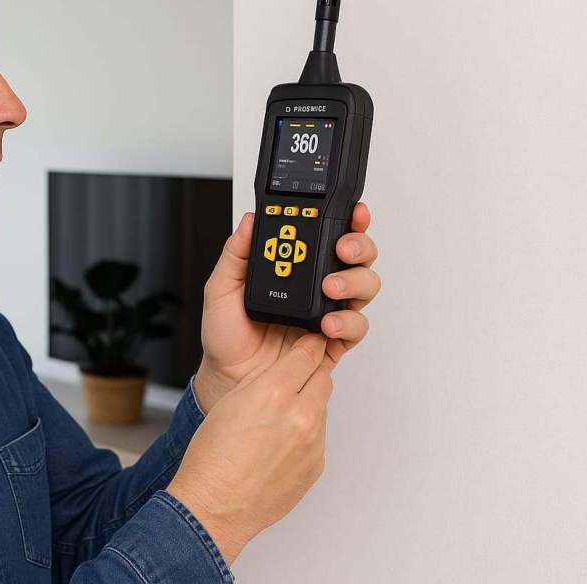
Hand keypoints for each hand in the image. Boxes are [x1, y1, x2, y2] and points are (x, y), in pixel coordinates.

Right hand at [167, 332, 333, 566]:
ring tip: (276, 420)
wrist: (216, 506)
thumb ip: (263, 382)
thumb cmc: (212, 458)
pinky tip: (279, 444)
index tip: (307, 343)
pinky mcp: (315, 465)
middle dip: (309, 374)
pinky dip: (304, 434)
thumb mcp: (231, 402)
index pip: (307, 354)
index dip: (306, 346)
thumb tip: (283, 372)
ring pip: (320, 408)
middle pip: (322, 377)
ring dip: (306, 405)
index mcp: (273, 393)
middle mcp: (299, 416)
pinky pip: (318, 438)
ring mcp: (311, 443)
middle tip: (292, 378)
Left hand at [192, 203, 379, 413]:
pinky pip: (356, 328)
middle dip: (359, 246)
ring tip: (331, 286)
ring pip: (364, 287)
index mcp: (295, 268)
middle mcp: (317, 286)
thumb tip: (250, 221)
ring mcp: (328, 312)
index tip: (352, 211)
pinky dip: (348, 322)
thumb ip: (235, 253)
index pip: (328, 235)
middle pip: (357, 257)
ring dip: (354, 282)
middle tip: (343, 249)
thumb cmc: (226, 333)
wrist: (228, 375)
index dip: (347, 220)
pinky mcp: (333, 342)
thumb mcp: (221, 286)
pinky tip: (328, 323)